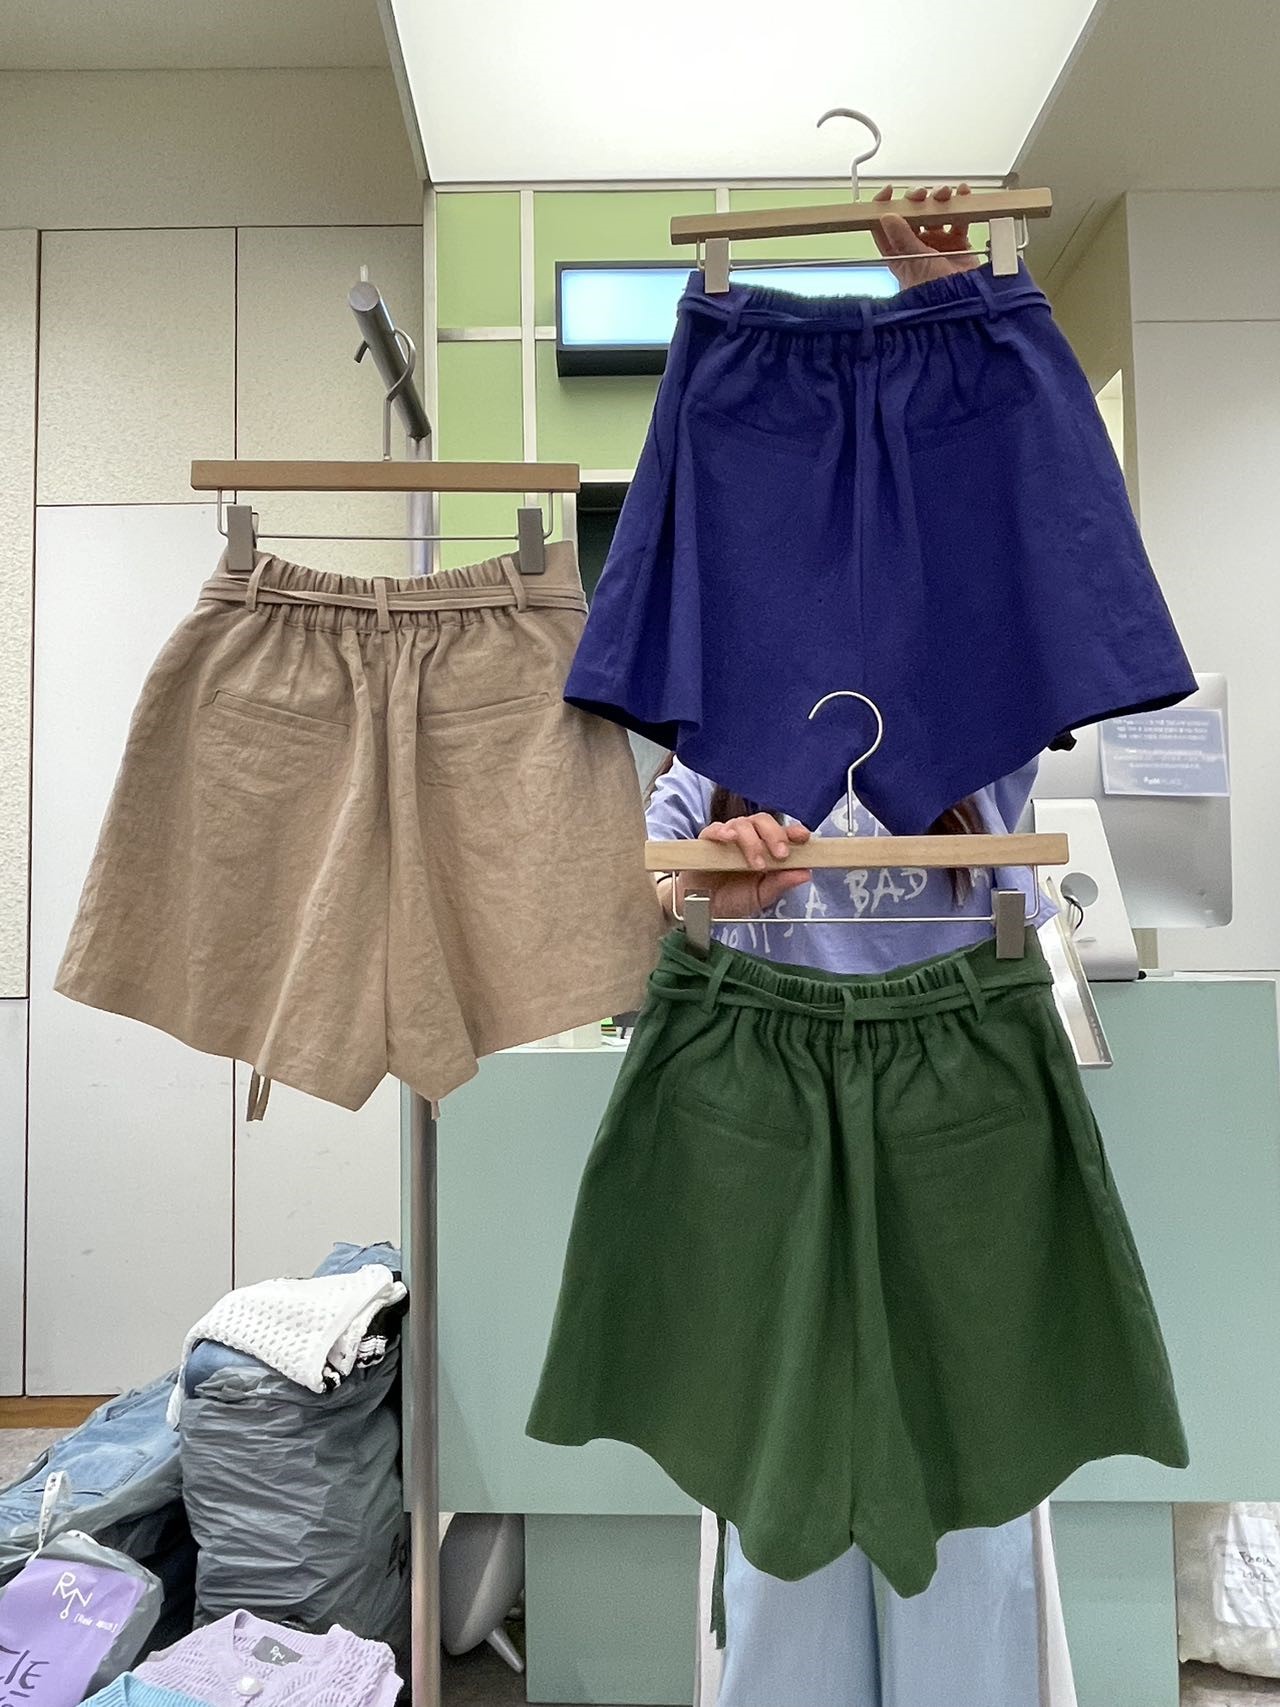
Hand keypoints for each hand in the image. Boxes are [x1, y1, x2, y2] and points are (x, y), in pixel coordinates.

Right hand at [679, 815, 812, 920]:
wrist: (701, 908)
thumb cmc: (732, 899)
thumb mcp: (760, 896)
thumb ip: (780, 884)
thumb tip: (805, 874)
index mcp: (765, 849)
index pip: (782, 833)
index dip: (793, 831)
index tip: (803, 837)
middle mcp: (748, 838)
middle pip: (763, 821)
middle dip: (775, 835)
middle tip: (780, 854)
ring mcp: (727, 838)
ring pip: (742, 824)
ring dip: (752, 841)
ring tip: (756, 864)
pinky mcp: (706, 841)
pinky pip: (714, 829)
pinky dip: (722, 831)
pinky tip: (729, 838)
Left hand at [871, 183, 980, 290]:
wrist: (960, 301)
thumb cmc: (931, 290)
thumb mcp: (914, 261)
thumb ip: (902, 238)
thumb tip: (886, 217)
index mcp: (898, 252)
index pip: (885, 226)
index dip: (884, 206)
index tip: (889, 191)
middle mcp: (916, 245)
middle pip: (912, 214)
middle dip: (916, 200)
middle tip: (922, 195)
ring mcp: (937, 243)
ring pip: (935, 213)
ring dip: (938, 199)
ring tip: (945, 194)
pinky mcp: (957, 243)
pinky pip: (958, 219)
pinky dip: (960, 205)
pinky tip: (962, 194)